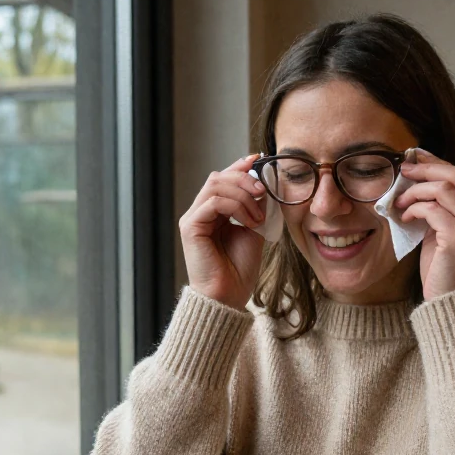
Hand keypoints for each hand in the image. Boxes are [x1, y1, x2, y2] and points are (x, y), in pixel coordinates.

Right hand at [179, 154, 267, 310]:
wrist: (229, 295)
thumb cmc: (239, 268)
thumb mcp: (254, 230)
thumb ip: (256, 207)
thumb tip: (264, 183)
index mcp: (213, 212)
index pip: (223, 179)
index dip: (240, 166)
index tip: (260, 159)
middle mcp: (200, 212)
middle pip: (218, 177)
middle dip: (245, 179)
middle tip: (264, 191)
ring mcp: (193, 218)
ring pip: (215, 185)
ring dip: (243, 195)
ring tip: (257, 216)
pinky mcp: (190, 227)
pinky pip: (213, 202)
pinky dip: (235, 207)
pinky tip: (249, 223)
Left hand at [394, 148, 454, 300]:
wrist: (454, 305)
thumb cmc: (448, 271)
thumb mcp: (450, 234)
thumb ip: (444, 209)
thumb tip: (420, 181)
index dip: (438, 163)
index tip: (417, 158)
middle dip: (426, 168)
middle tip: (404, 170)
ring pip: (442, 189)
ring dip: (415, 191)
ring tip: (400, 201)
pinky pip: (431, 209)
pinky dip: (414, 208)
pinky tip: (405, 217)